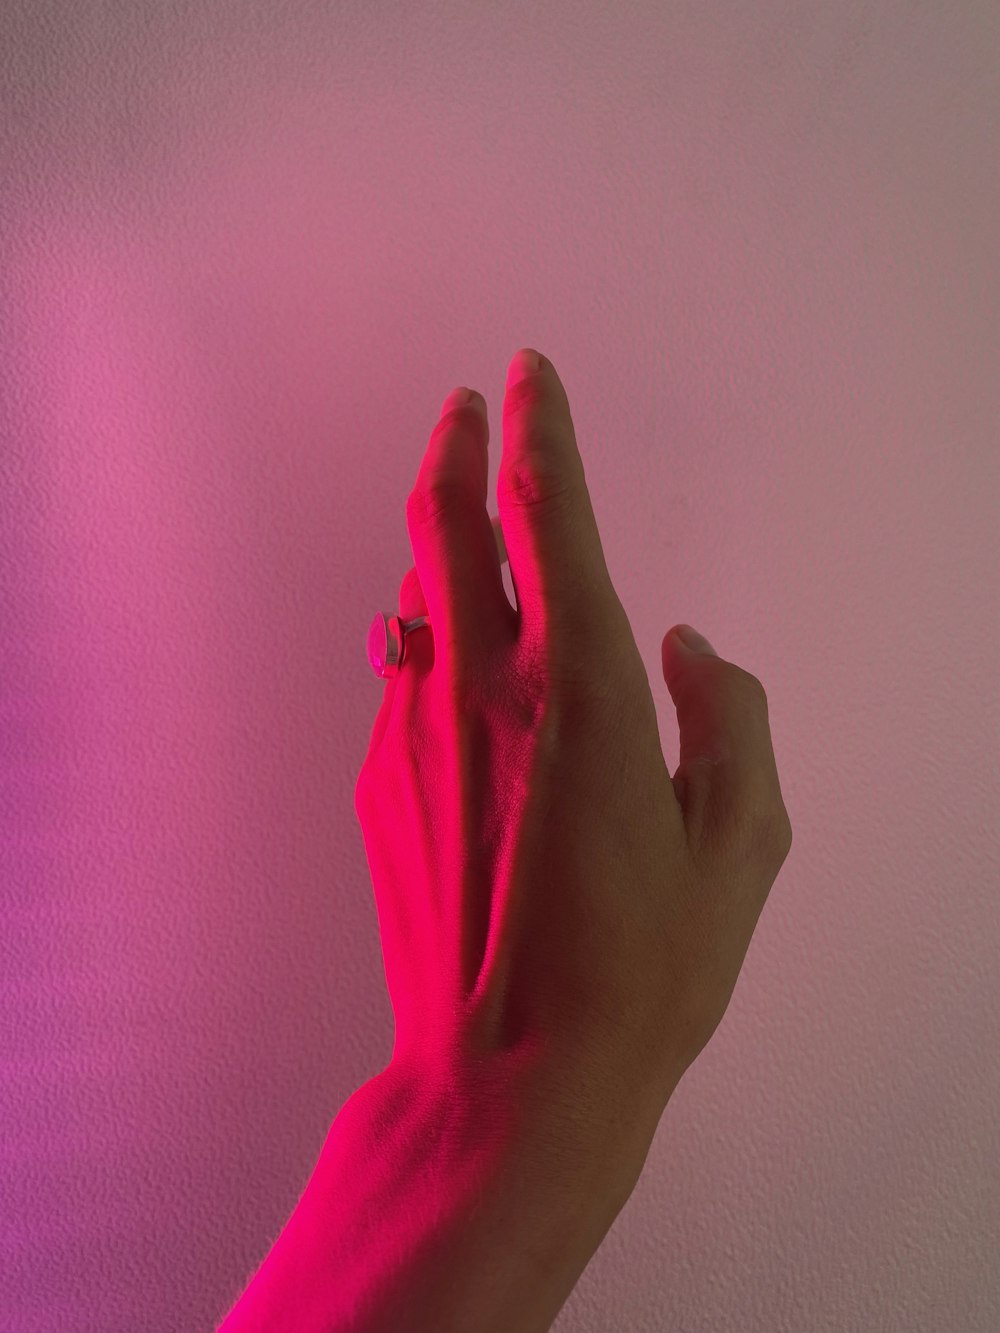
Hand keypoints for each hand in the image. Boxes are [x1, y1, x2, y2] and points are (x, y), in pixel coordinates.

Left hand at [354, 349, 791, 1170]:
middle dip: (456, 446)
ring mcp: (416, 734)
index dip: (541, 430)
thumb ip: (729, 722)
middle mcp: (483, 689)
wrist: (505, 1075)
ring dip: (439, 542)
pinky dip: (426, 639)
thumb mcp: (740, 847)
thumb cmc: (639, 970)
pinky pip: (402, 676)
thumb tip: (688, 649)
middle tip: (466, 405)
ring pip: (415, 595)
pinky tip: (447, 658)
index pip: (548, 515)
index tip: (532, 375)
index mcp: (579, 687)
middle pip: (449, 523)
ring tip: (463, 523)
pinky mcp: (382, 784)